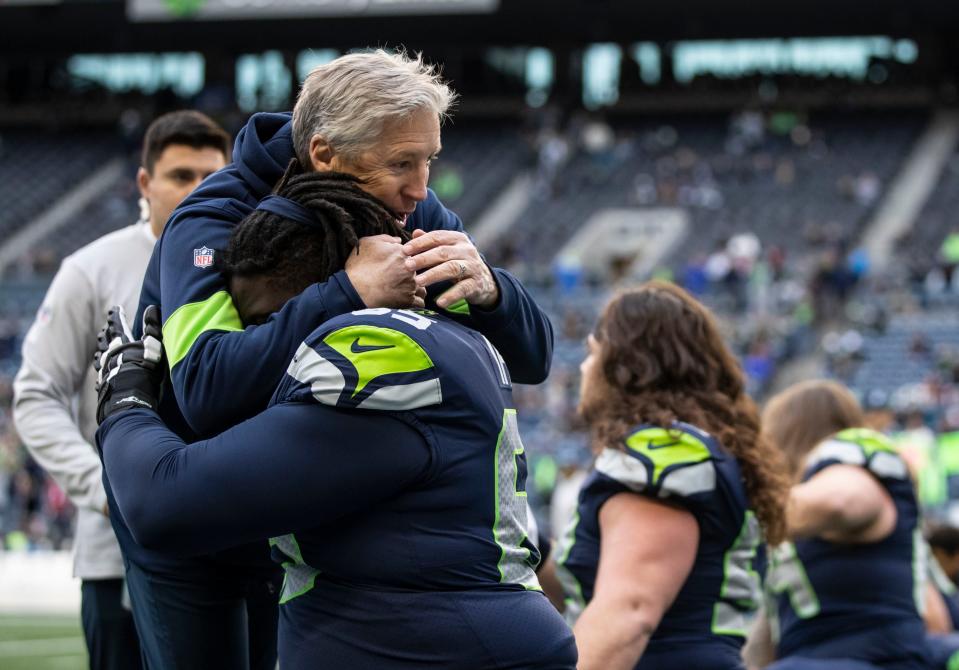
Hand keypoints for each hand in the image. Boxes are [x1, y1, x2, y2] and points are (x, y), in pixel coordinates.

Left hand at [94, 305, 164, 423]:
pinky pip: (100, 376)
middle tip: (105, 328)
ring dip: (100, 351)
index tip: (114, 309)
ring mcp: (105, 370)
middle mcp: (110, 354)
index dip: (117, 317)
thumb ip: (153, 328)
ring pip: (100, 357)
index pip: (118, 326)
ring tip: (99, 350)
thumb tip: (151, 308)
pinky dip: (101, 372)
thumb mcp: (153, 346)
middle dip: (106, 333)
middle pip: (105, 340)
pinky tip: (100, 375)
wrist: (130, 395)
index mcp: (122, 343)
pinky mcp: (104, 384)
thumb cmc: (144, 369)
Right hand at [345, 235, 423, 308]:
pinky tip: (408, 299)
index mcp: (402, 252)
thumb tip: (399, 240)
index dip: (407, 258)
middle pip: (419, 268)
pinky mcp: (408, 300)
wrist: (354, 291)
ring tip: (405, 289)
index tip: (400, 263)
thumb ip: (386, 239)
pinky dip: (416, 301)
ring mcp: (411, 285)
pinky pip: (420, 301)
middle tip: (400, 277)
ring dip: (417, 286)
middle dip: (412, 272)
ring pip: (423, 284)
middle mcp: (410, 268)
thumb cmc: (358, 267)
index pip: (413, 252)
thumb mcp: (367, 244)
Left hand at [403, 229, 498, 308]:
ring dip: (433, 274)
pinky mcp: (476, 284)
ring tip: (418, 281)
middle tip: (407, 265)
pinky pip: (462, 289)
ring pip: (452, 268)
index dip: (420, 243)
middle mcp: (467, 251)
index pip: (437, 237)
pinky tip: (439, 302)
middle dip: (424, 258)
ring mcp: (472, 267)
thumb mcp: (449, 249)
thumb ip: (433, 241)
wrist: (484, 280)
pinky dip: (451, 295)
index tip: (404, 250)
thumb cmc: (460, 262)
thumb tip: (415, 232)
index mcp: (458, 239)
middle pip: (443, 252)